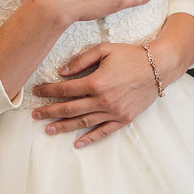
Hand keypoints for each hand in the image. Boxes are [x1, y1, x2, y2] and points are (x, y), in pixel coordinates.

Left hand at [31, 42, 158, 146]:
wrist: (158, 67)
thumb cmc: (130, 55)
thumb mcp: (104, 50)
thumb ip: (81, 60)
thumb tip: (61, 72)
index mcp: (96, 82)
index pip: (65, 90)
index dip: (48, 91)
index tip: (36, 91)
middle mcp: (103, 100)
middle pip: (70, 108)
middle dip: (49, 111)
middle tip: (35, 115)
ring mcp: (114, 112)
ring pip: (83, 122)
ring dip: (64, 127)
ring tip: (48, 130)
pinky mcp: (124, 119)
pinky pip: (104, 131)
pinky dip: (90, 138)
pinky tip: (77, 143)